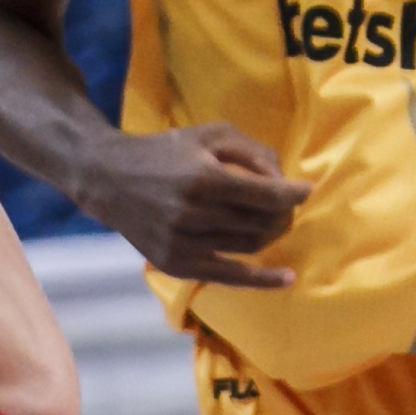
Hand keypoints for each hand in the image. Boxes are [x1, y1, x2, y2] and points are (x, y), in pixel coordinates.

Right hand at [84, 123, 308, 292]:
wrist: (108, 179)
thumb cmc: (165, 152)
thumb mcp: (208, 135)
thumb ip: (251, 151)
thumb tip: (283, 179)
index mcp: (202, 178)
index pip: (264, 194)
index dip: (292, 194)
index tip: (306, 190)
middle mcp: (193, 214)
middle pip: (260, 222)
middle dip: (282, 213)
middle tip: (285, 205)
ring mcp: (183, 243)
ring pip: (249, 246)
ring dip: (271, 235)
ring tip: (275, 223)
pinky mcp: (176, 263)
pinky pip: (230, 277)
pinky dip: (261, 280)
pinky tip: (287, 278)